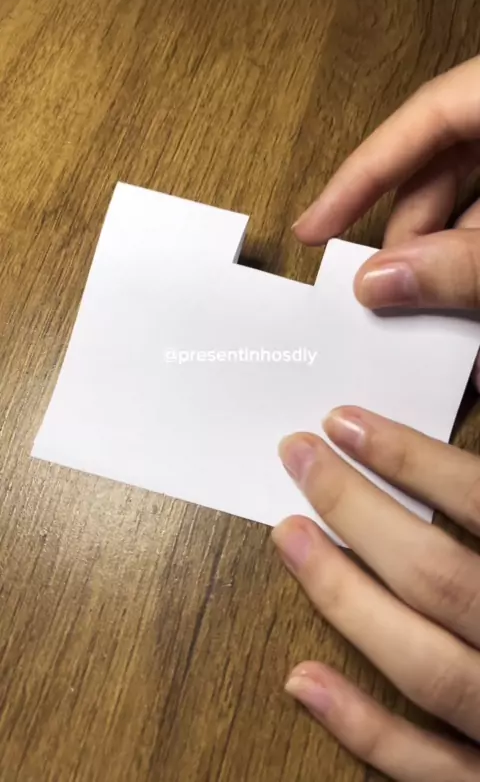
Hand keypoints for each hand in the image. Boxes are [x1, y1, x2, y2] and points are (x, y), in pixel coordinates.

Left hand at [272, 408, 479, 780]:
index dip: (410, 459)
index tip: (344, 422)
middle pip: (441, 578)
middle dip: (357, 511)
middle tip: (298, 456)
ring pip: (427, 666)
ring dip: (345, 599)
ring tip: (289, 535)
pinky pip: (431, 769)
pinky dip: (365, 728)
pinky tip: (303, 679)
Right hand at [293, 56, 479, 316]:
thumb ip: (465, 263)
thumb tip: (380, 282)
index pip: (425, 114)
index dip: (364, 173)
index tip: (316, 227)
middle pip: (443, 161)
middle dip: (409, 227)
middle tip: (384, 284)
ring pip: (472, 190)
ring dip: (444, 246)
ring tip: (432, 301)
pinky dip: (474, 247)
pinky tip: (467, 291)